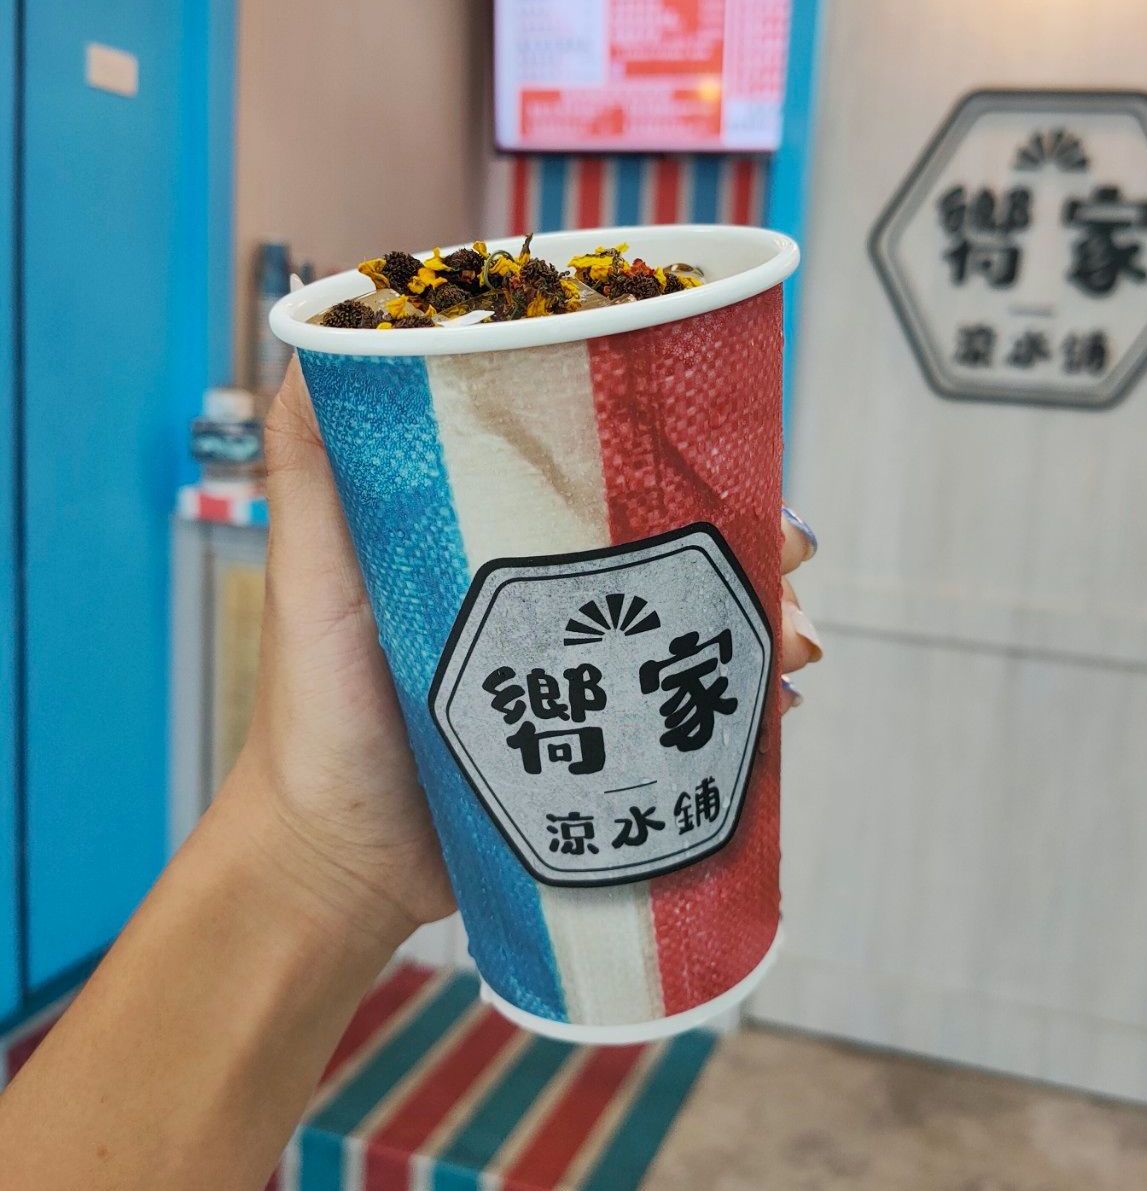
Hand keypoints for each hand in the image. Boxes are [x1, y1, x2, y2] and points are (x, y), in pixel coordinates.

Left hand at [229, 358, 823, 937]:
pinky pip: (690, 718)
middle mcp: (554, 608)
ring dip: (764, 625)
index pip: (611, 485)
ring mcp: (584, 682)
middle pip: (677, 555)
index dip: (683, 465)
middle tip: (787, 562)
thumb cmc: (314, 713)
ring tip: (794, 647)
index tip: (732, 463)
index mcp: (504, 551)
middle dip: (752, 546)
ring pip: (701, 632)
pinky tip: (779, 708)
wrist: (334, 866)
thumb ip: (308, 461)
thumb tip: (315, 324)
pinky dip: (746, 707)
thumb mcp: (309, 571)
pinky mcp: (601, 751)